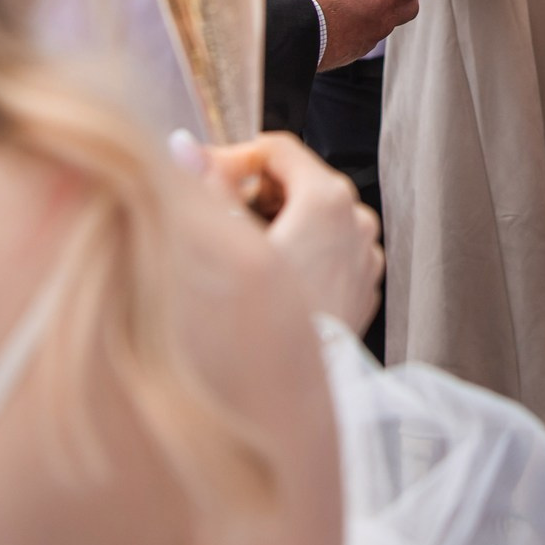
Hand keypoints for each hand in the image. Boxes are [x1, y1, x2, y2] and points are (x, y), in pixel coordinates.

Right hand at [187, 131, 382, 331]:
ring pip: (311, 216)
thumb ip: (205, 189)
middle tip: (215, 216)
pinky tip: (266, 276)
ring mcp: (364, 254)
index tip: (203, 178)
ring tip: (237, 250)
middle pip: (297, 181)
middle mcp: (357, 220)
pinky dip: (296, 249)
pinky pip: (326, 249)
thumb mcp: (228, 247)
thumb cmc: (262, 324)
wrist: (291, 397)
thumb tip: (181, 146)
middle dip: (251, 193)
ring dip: (272, 222)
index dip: (233, 156)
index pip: (277, 148)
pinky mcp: (361, 285)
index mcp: (329, 200)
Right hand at [293, 0, 432, 67]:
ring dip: (386, 3)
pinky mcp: (353, 49)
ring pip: (389, 20)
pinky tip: (348, 7)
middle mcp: (382, 23)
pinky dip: (366, 19)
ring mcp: (368, 39)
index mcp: (385, 0)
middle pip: (411, 5)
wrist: (295, 35)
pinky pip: (369, 33)